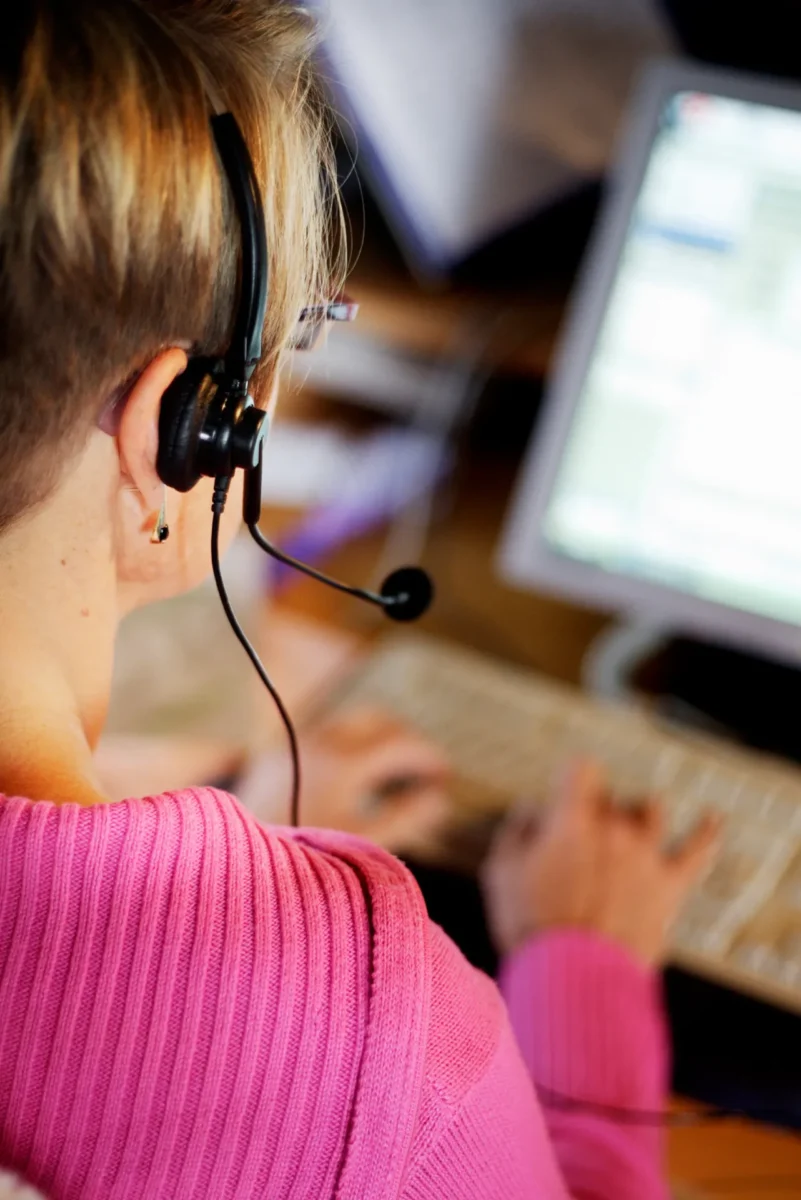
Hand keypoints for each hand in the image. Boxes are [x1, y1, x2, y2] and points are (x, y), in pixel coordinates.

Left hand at [236, 707, 452, 852]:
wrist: (233, 862)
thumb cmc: (301, 858)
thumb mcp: (362, 844)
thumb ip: (406, 817)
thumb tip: (439, 800)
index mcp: (345, 762)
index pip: (401, 743)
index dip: (428, 756)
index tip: (443, 775)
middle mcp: (319, 743)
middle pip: (378, 721)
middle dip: (406, 739)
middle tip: (423, 767)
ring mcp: (295, 743)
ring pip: (349, 725)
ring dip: (377, 739)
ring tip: (393, 771)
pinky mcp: (276, 752)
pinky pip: (324, 736)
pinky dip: (350, 745)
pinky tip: (355, 778)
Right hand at [479, 760, 721, 965]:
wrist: (575, 976)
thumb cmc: (534, 926)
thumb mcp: (501, 872)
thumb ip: (516, 831)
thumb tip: (530, 811)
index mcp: (572, 820)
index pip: (580, 770)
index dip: (570, 781)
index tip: (562, 795)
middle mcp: (613, 828)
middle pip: (609, 798)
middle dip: (592, 812)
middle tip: (578, 841)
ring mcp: (646, 854)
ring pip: (650, 811)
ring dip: (638, 814)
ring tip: (630, 824)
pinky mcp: (669, 885)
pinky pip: (696, 850)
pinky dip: (705, 831)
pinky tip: (711, 820)